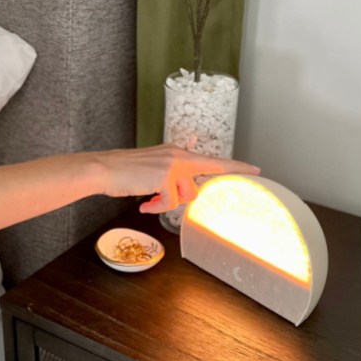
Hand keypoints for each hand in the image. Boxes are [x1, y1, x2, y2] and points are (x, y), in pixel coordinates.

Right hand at [97, 144, 259, 213]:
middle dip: (177, 199)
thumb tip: (182, 192)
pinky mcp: (165, 177)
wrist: (105, 169)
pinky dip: (156, 207)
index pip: (212, 160)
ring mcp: (173, 165)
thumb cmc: (125, 172)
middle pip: (194, 188)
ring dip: (164, 203)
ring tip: (147, 199)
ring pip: (182, 197)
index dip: (236, 166)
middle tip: (157, 198)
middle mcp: (178, 155)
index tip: (256, 169)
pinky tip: (143, 203)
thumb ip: (170, 175)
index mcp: (177, 152)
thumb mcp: (153, 169)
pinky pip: (169, 203)